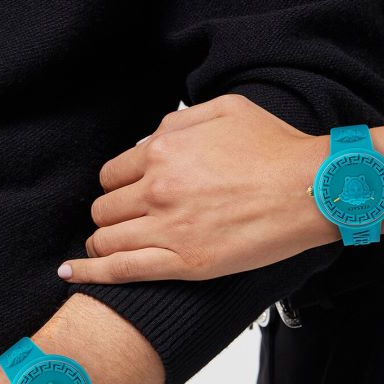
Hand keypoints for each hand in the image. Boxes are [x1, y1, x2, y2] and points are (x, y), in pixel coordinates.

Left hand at [57, 95, 337, 283]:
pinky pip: (122, 269)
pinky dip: (91, 272)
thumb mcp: (226, 109)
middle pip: (104, 208)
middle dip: (111, 215)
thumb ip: (179, 121)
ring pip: (107, 238)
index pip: (112, 174)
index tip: (126, 196)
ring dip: (102, 242)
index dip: (117, 187)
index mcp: (164, 151)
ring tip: (106, 247)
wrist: (312, 188)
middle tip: (125, 222)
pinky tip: (70, 274)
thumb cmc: (277, 148)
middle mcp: (158, 188)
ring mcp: (169, 228)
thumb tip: (154, 137)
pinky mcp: (186, 264)